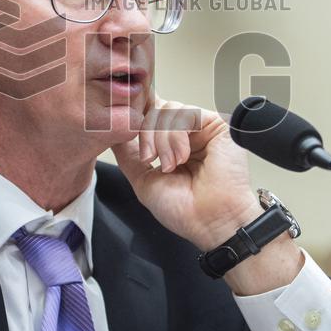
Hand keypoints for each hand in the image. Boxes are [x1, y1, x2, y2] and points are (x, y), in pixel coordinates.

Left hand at [111, 96, 261, 250]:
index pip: (148, 117)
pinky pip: (186, 113)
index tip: (126, 133)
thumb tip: (113, 132)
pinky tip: (182, 157)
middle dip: (146, 134)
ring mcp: (201, 129)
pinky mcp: (217, 125)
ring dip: (162, 139)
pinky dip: (176, 135)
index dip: (135, 121)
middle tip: (151, 159)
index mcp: (170, 145)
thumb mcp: (143, 179)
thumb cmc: (183, 209)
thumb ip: (127, 154)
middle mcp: (186, 134)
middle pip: (154, 110)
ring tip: (170, 165)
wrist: (210, 220)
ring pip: (167, 109)